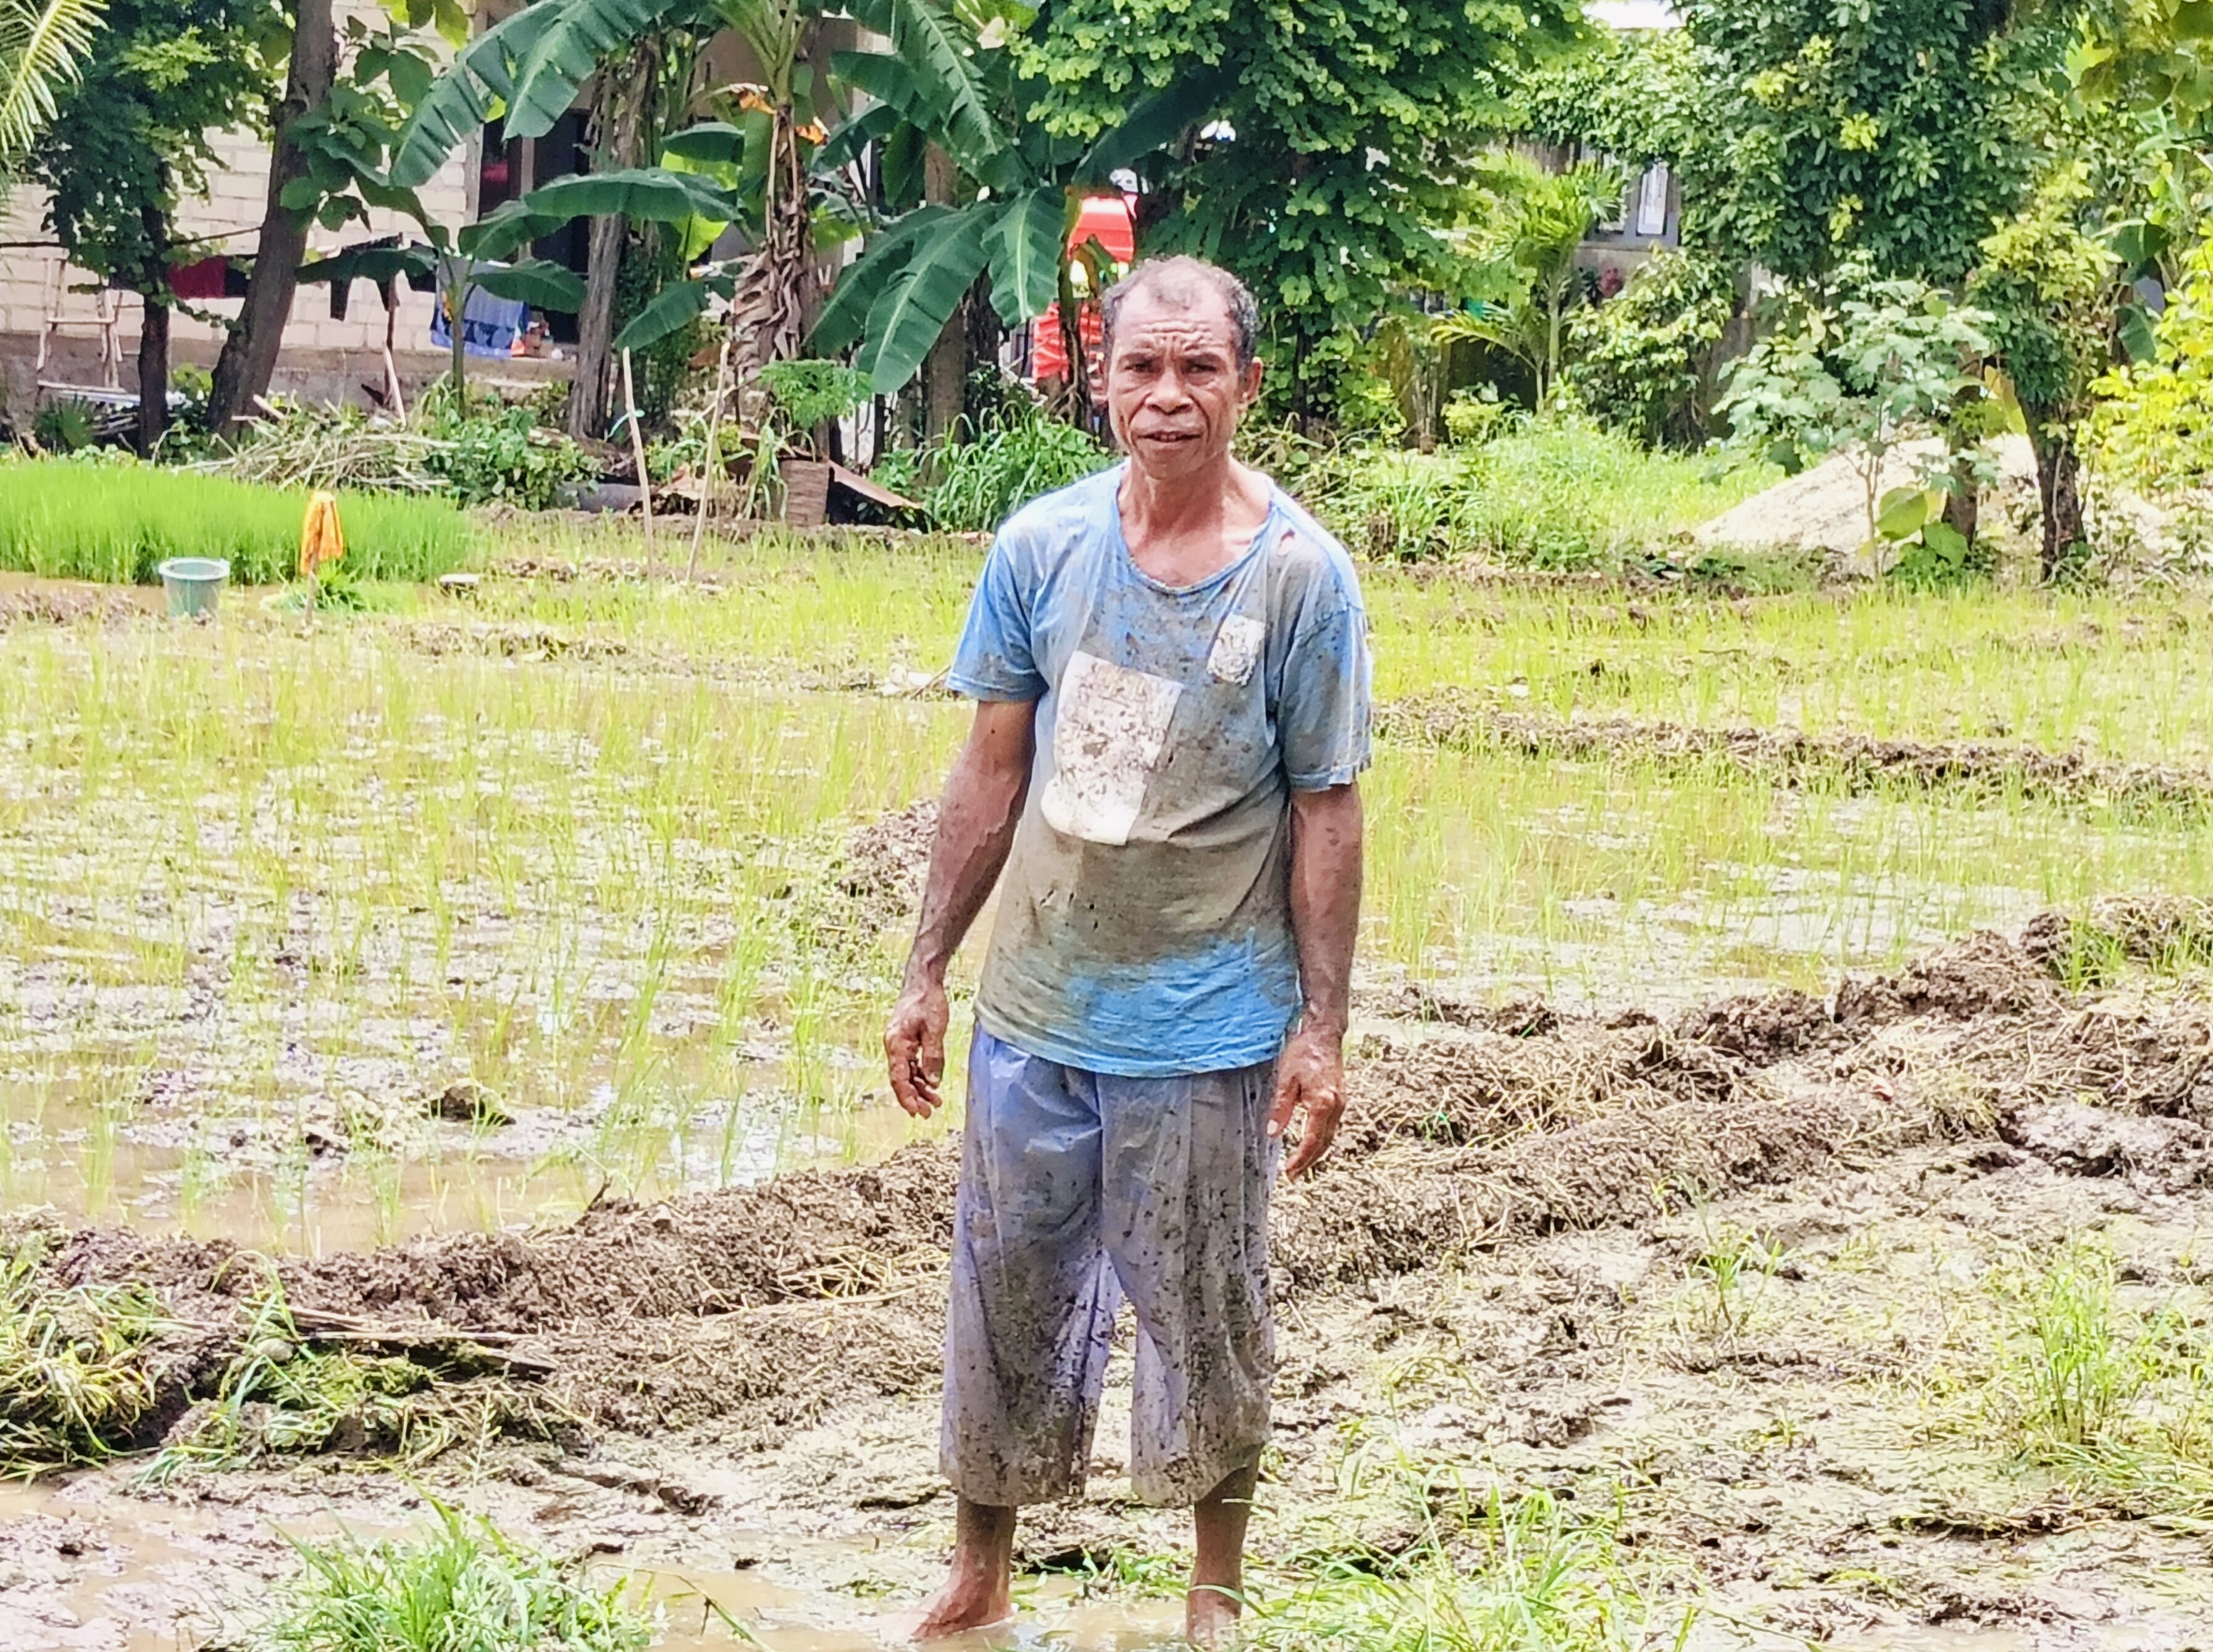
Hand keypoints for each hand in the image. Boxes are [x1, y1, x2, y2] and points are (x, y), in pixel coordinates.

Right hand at [885, 974, 950, 1117]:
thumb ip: (933, 1056)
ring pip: (906, 1073)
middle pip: (901, 1079)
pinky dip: (920, 1075)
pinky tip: (931, 1083)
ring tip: (935, 1101)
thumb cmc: (927, 1000)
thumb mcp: (934, 1029)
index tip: (918, 1112)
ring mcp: (899, 1043)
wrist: (922, 979)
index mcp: (896, 1044)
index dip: (908, 1098)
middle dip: (914, 1097)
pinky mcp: (906, 1040)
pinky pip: (911, 1063)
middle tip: (929, 1113)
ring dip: (919, 1088)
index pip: (899, 1079)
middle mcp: (894, 1046)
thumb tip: (933, 1082)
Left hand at [1269, 1023, 1345, 1179]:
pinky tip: (1310, 1143)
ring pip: (1330, 1136)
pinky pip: (1332, 1126)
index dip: (1301, 1158)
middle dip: (1309, 1161)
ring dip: (1316, 1152)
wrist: (1324, 1035)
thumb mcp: (1286, 1079)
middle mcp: (1336, 1106)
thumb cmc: (1304, 1053)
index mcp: (1323, 1103)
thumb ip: (1281, 1108)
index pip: (1313, 1140)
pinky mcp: (1340, 1099)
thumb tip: (1273, 1133)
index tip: (1290, 1171)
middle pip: (1324, 1143)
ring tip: (1300, 1164)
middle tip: (1294, 1175)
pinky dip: (1321, 1139)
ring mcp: (1341, 1103)